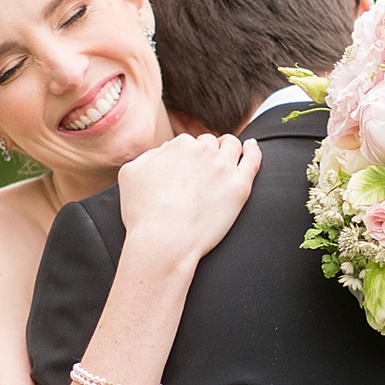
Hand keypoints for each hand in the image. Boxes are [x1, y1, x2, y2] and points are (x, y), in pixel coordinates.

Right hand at [118, 130, 260, 264]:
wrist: (164, 242)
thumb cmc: (143, 213)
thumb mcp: (131, 173)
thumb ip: (149, 155)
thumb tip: (165, 151)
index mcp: (179, 145)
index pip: (187, 143)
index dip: (186, 156)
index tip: (184, 170)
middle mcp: (204, 151)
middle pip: (210, 143)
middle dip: (207, 152)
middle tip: (204, 169)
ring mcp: (224, 168)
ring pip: (232, 146)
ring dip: (229, 147)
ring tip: (228, 156)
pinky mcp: (240, 188)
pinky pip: (253, 160)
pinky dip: (253, 150)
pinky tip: (251, 147)